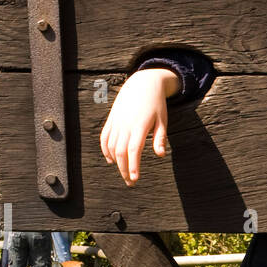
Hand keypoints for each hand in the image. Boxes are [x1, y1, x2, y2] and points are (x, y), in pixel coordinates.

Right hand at [100, 68, 179, 184]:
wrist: (142, 84)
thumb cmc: (155, 104)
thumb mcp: (162, 120)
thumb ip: (160, 138)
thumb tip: (160, 155)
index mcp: (139, 126)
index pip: (134, 150)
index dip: (133, 165)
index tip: (135, 179)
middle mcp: (125, 125)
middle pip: (120, 152)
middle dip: (124, 169)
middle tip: (131, 183)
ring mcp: (116, 122)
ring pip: (111, 147)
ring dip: (116, 162)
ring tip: (124, 174)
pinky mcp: (111, 120)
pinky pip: (104, 138)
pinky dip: (106, 150)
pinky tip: (111, 160)